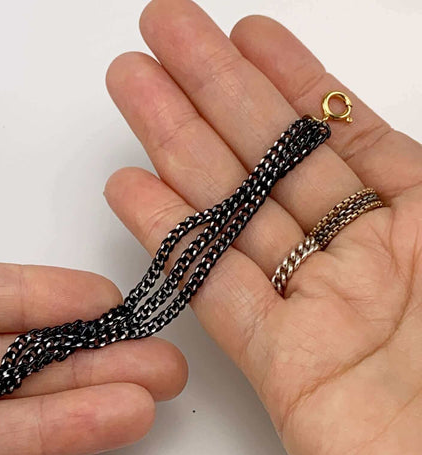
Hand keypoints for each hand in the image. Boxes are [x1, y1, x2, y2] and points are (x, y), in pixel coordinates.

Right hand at [104, 1, 421, 454]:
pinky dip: (171, 239)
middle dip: (216, 89)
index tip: (246, 31)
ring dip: (178, 147)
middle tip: (163, 33)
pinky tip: (133, 189)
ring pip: (233, 213)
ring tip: (132, 89)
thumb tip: (377, 132)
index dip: (292, 78)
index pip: (345, 132)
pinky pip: (215, 289)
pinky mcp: (280, 367)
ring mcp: (316, 310)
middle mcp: (368, 259)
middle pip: (275, 158)